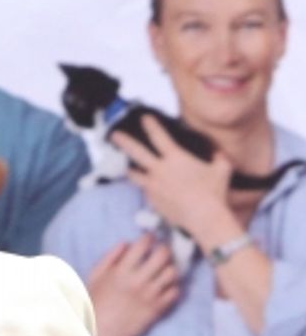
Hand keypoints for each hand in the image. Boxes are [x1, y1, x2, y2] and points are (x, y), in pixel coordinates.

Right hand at [86, 235, 178, 335]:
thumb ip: (110, 257)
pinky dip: (173, 286)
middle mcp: (138, 281)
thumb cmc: (95, 302)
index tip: (149, 238)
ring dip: (170, 267)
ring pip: (172, 272)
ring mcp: (150, 295)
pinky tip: (165, 286)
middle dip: (164, 248)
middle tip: (161, 250)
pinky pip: (175, 292)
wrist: (101, 330)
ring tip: (164, 268)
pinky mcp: (157, 308)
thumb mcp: (95, 276)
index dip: (149, 237)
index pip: (143, 245)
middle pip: (163, 255)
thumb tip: (126, 242)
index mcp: (122, 271)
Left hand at [114, 117, 234, 244]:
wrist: (203, 217)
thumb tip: (217, 152)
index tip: (144, 118)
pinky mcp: (152, 200)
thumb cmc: (214, 193)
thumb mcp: (222, 169)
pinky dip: (146, 188)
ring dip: (129, 169)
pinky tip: (149, 189)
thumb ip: (218, 157)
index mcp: (175, 158)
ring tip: (126, 167)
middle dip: (123, 141)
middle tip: (114, 135)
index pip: (159, 136)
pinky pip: (145, 191)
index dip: (151, 125)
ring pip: (134, 174)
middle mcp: (159, 170)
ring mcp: (153, 186)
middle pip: (136, 152)